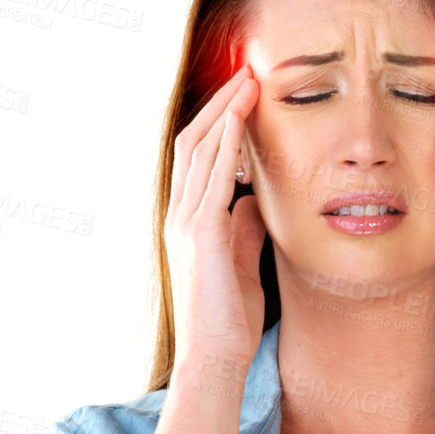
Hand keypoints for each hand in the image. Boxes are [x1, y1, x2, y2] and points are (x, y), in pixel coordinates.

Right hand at [165, 64, 266, 372]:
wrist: (214, 359)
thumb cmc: (229, 321)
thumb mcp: (242, 264)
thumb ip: (244, 230)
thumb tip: (255, 201)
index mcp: (188, 223)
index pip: (198, 159)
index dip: (219, 123)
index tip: (245, 97)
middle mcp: (179, 217)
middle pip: (193, 143)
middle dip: (221, 105)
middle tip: (248, 74)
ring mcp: (185, 224)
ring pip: (199, 151)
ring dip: (226, 112)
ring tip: (249, 82)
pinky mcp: (200, 236)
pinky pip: (211, 177)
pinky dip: (226, 143)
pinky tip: (242, 120)